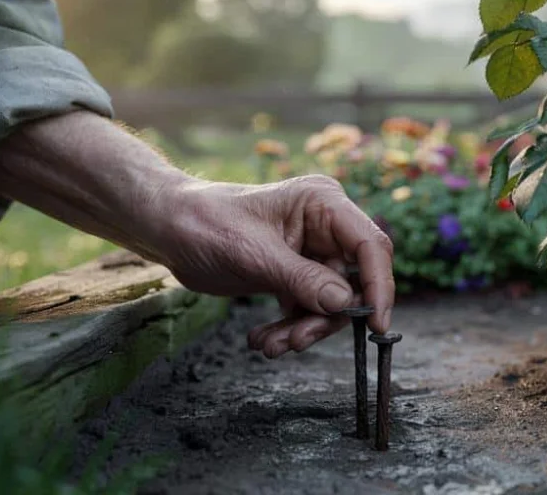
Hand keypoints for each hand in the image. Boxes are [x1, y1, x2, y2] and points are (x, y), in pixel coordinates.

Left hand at [159, 175, 394, 357]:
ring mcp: (311, 251)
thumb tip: (346, 304)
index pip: (370, 244)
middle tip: (296, 341)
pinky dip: (289, 327)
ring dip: (303, 328)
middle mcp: (325, 226)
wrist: (168, 228)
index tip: (375, 325)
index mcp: (323, 203)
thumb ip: (303, 279)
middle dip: (327, 317)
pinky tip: (262, 338)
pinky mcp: (294, 272)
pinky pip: (307, 307)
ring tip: (270, 344)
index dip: (378, 285)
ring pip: (330, 301)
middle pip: (352, 280)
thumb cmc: (206, 223)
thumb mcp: (255, 254)